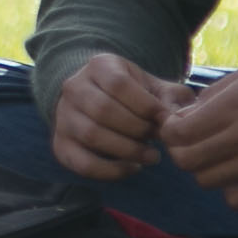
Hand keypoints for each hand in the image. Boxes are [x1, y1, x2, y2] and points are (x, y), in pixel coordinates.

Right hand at [50, 50, 189, 180]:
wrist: (99, 99)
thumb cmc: (135, 95)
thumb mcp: (154, 87)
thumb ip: (171, 98)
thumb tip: (176, 120)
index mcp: (98, 66)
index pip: (118, 84)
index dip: (146, 105)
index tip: (166, 119)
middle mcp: (73, 88)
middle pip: (103, 110)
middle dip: (139, 129)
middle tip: (157, 138)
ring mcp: (63, 116)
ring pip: (92, 135)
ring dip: (128, 150)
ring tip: (152, 155)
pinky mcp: (60, 143)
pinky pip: (82, 162)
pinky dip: (111, 170)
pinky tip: (132, 167)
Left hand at [159, 63, 237, 206]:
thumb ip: (213, 94)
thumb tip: (183, 115)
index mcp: (235, 106)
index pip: (178, 132)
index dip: (169, 132)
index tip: (177, 128)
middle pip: (186, 161)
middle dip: (181, 153)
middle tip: (192, 146)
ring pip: (206, 181)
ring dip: (205, 171)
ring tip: (218, 160)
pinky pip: (237, 201)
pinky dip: (231, 192)